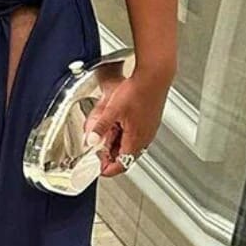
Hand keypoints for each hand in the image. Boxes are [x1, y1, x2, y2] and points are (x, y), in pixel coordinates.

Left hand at [82, 63, 172, 177]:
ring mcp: (149, 130)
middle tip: (98, 151)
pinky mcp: (150, 121)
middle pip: (125, 156)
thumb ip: (100, 127)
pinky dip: (124, 135)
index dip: (108, 169)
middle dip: (110, 155)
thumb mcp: (112, 110)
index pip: (122, 165)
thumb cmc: (138, 90)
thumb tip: (91, 140)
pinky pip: (136, 135)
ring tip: (106, 136)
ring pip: (130, 145)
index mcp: (136, 139)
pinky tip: (118, 124)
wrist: (154, 76)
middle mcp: (144, 138)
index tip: (98, 169)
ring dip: (117, 144)